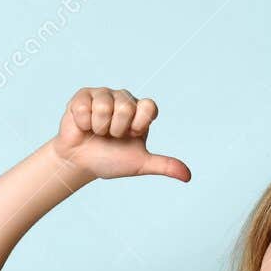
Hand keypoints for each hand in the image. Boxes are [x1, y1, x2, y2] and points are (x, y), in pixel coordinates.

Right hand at [51, 86, 190, 182]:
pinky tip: (84, 127)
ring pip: (104, 106)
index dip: (139, 124)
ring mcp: (104, 94)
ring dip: (99, 127)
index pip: (149, 107)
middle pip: (126, 107)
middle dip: (116, 129)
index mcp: (141, 112)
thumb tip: (188, 176)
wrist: (82, 162)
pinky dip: (84, 123)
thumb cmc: (111, 160)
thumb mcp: (140, 164)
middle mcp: (125, 99)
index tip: (132, 135)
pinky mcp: (84, 95)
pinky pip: (85, 107)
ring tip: (98, 132)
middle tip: (112, 136)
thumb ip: (164, 165)